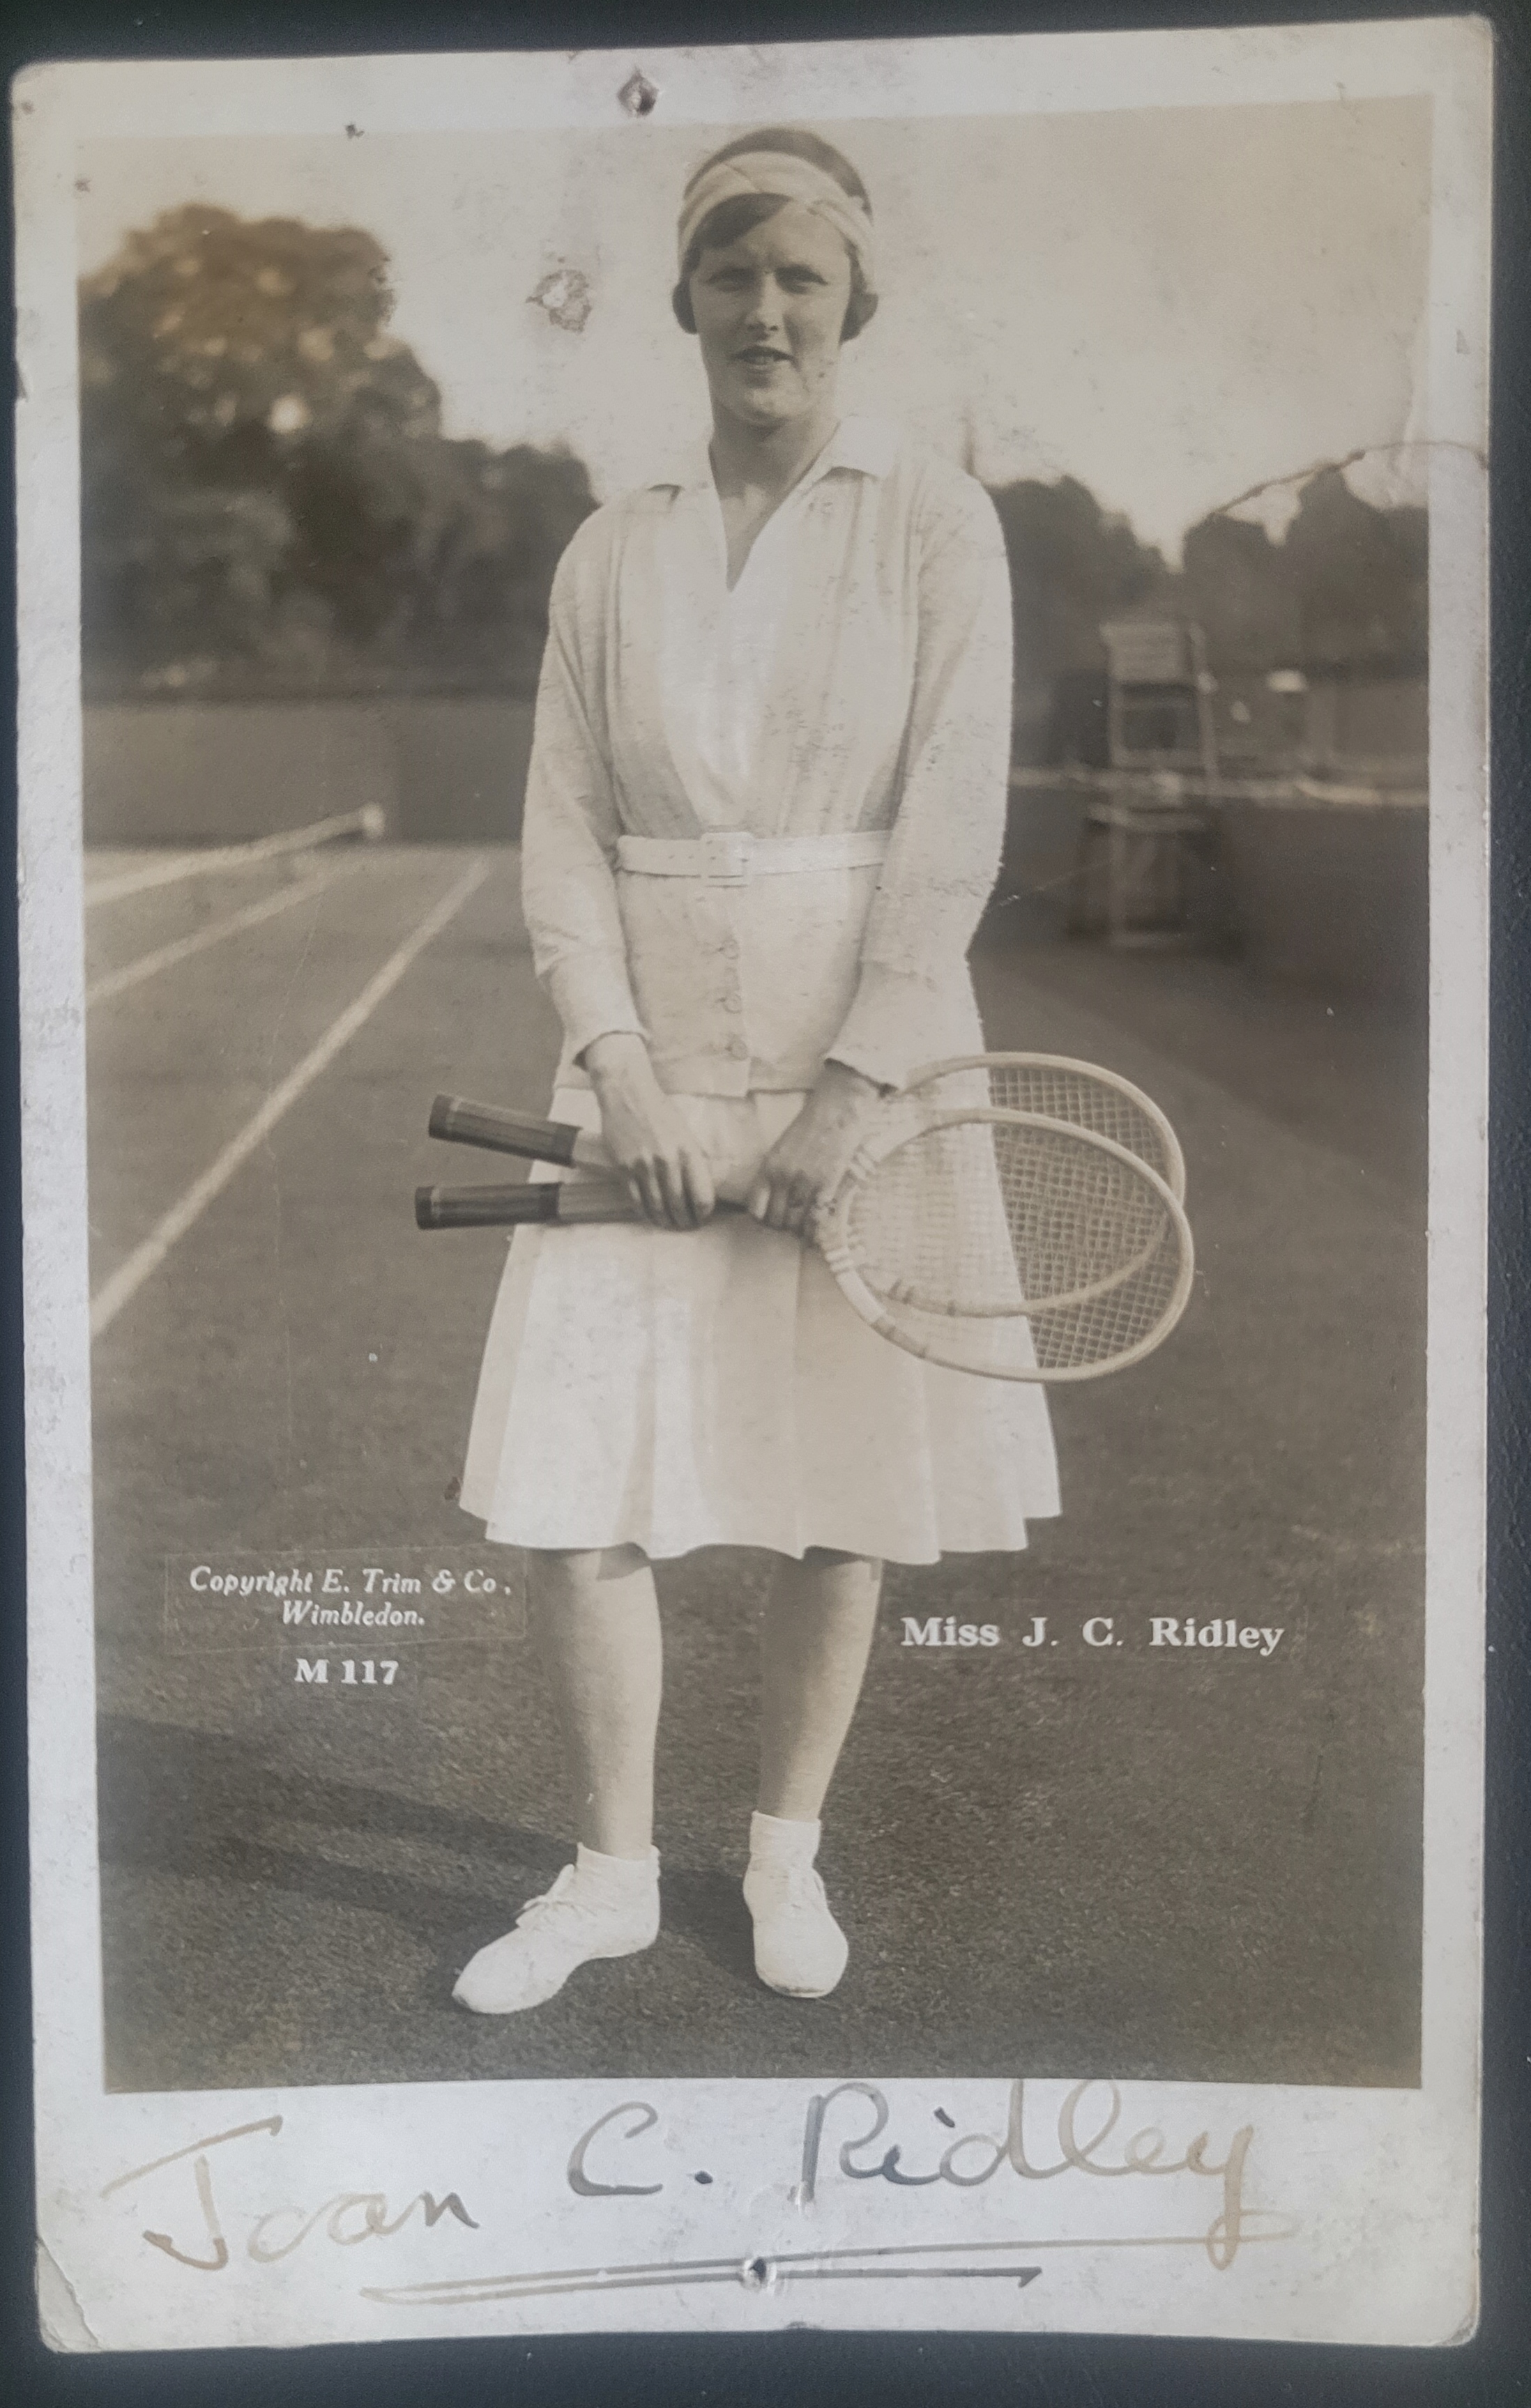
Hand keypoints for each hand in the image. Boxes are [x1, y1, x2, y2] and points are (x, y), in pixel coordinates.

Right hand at [582, 1033, 715, 1229]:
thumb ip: (693, 1159)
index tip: (703, 1217)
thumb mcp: (686, 1132)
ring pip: (657, 1206)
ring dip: (666, 1221)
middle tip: (688, 1227)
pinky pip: (636, 1199)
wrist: (628, 1094)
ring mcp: (644, 1165)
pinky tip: (651, 1216)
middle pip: (679, 1205)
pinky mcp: (624, 1167)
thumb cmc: (661, 1111)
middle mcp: (667, 1160)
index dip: (704, 1212)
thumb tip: (699, 1188)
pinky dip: (646, 1212)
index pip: (702, 1195)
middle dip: (686, 1221)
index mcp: (689, 1151)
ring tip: (671, 1225)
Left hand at [746, 1061, 882, 1237]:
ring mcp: (805, 1183)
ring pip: (794, 1223)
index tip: (769, 1218)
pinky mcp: (827, 1186)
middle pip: (774, 1220)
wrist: (836, 1110)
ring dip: (797, 1229)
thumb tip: (772, 1199)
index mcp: (768, 1167)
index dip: (762, 1219)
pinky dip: (813, 1230)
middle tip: (789, 1223)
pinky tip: (814, 1231)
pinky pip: (815, 1219)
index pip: (755, 1208)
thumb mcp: (781, 1148)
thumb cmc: (809, 1126)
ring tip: (802, 1227)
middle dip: (781, 1226)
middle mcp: (783, 1178)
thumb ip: (774, 1172)